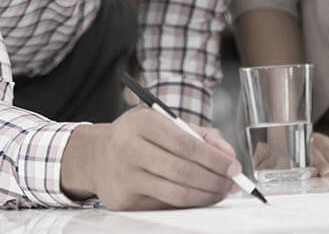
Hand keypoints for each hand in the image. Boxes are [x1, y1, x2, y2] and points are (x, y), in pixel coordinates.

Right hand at [59, 106, 241, 209]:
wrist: (95, 155)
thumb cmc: (136, 136)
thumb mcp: (163, 123)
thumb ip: (199, 135)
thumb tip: (228, 155)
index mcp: (141, 122)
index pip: (185, 144)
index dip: (214, 159)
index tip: (233, 167)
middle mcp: (128, 148)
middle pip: (182, 171)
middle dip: (214, 181)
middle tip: (231, 184)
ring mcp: (124, 177)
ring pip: (176, 194)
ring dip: (205, 196)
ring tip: (219, 192)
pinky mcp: (124, 201)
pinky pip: (165, 206)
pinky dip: (187, 204)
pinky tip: (198, 197)